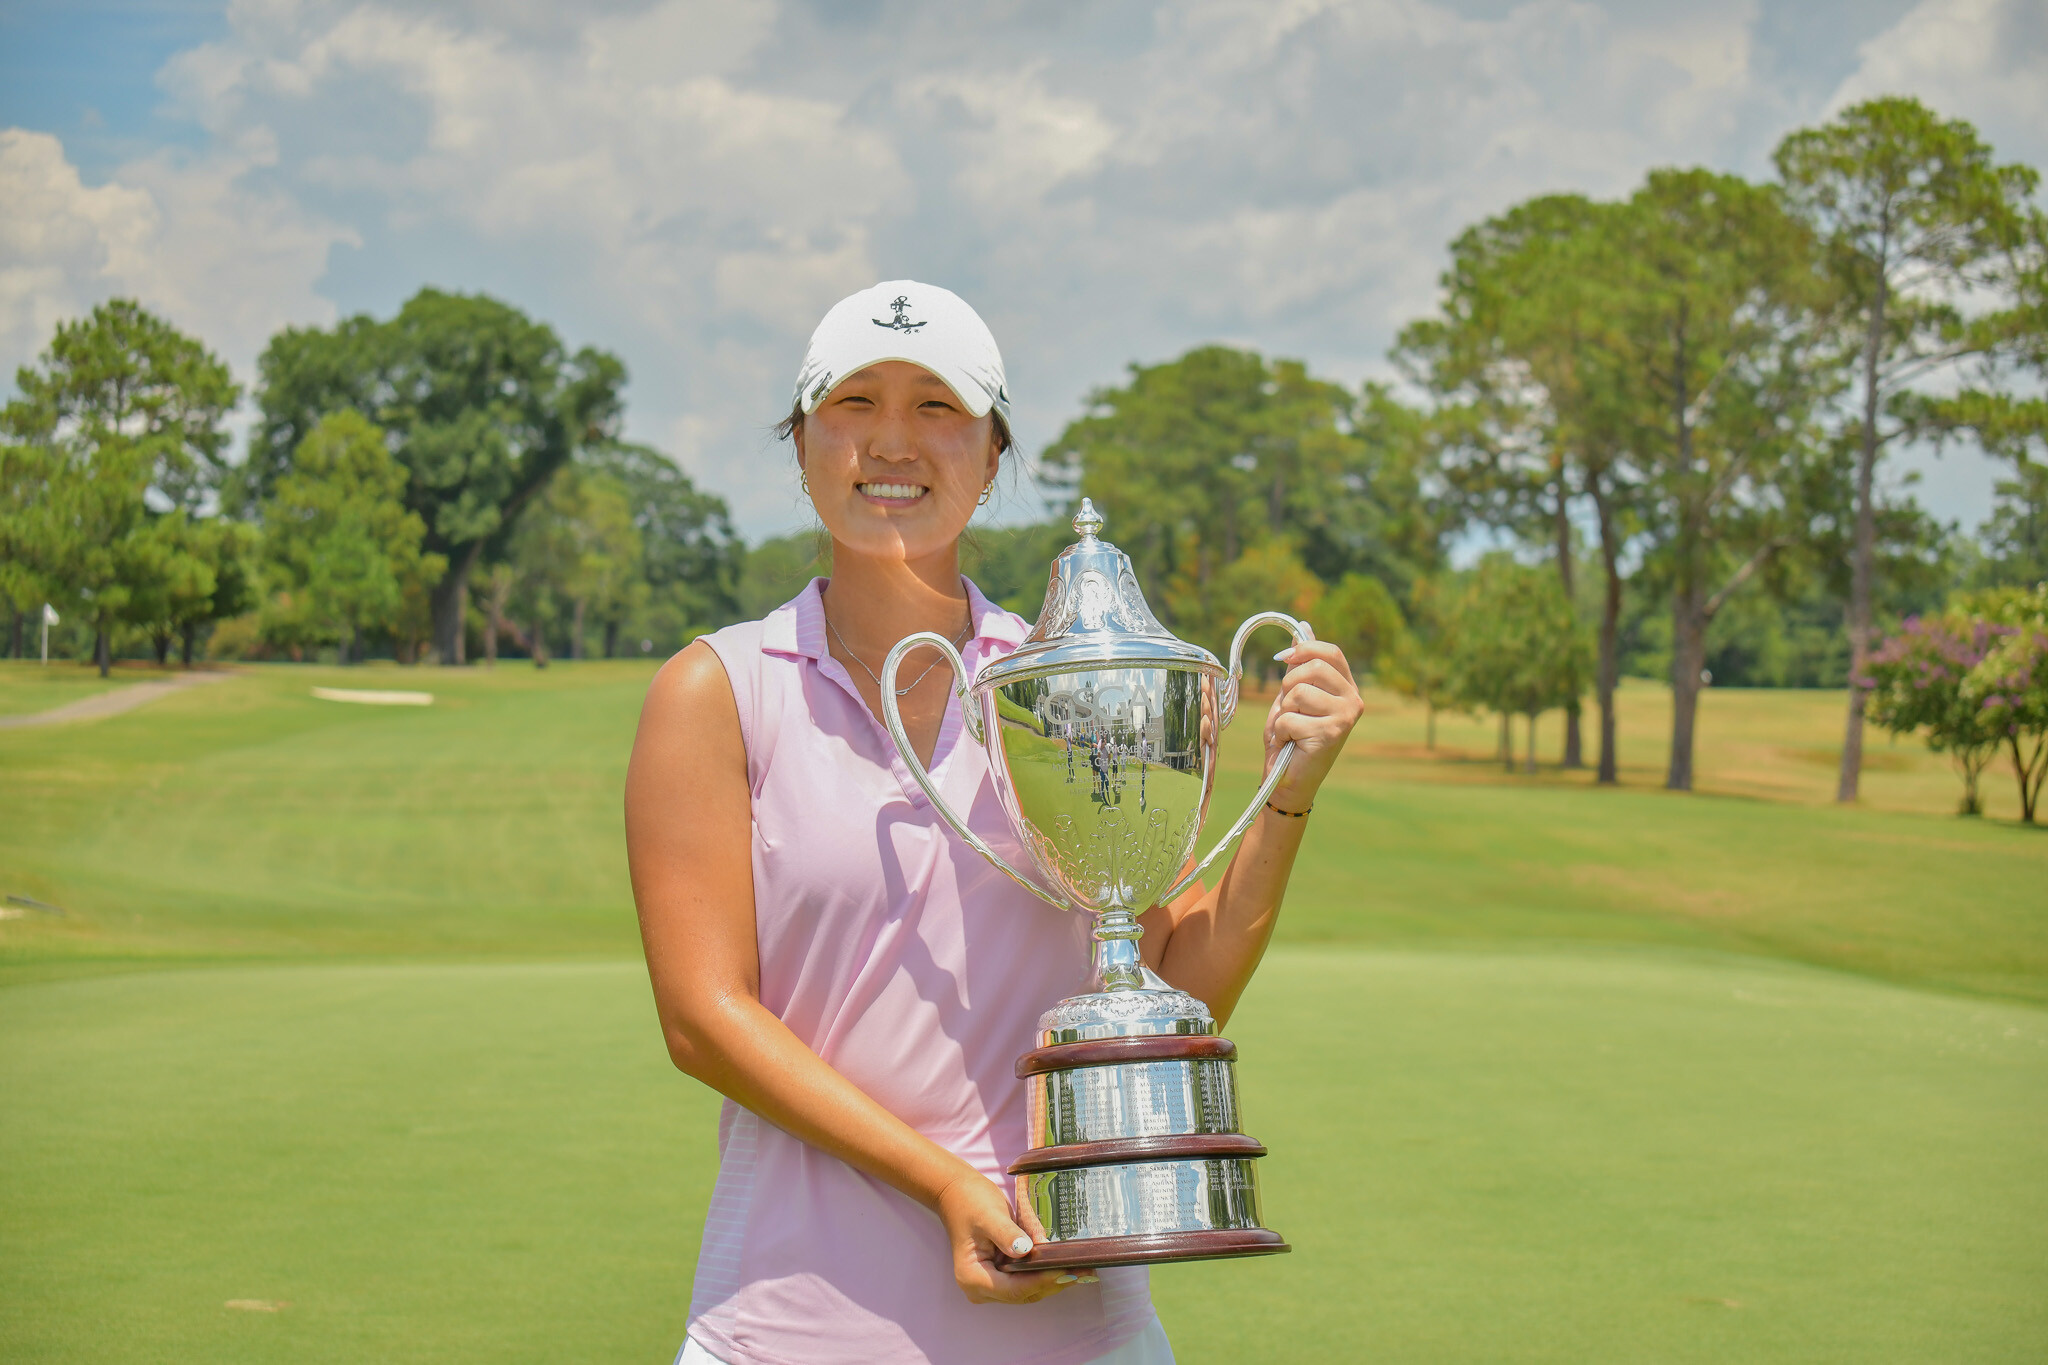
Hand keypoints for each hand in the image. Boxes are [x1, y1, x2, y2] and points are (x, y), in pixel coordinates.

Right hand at [937, 1171, 1093, 1304]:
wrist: (956, 1193)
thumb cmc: (969, 1202)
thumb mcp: (989, 1215)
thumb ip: (1006, 1234)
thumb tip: (1026, 1251)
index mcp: (973, 1277)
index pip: (1014, 1288)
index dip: (1041, 1280)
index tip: (1065, 1269)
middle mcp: (981, 1288)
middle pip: (1023, 1293)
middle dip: (1053, 1282)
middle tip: (1083, 1270)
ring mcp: (991, 1284)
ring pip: (1028, 1290)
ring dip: (1054, 1279)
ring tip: (1082, 1269)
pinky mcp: (1001, 1275)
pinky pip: (1027, 1279)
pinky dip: (1045, 1272)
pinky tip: (1066, 1264)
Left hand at [1263, 640, 1364, 809]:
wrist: (1288, 780)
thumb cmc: (1291, 736)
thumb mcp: (1293, 694)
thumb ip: (1300, 664)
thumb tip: (1302, 627)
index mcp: (1346, 687)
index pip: (1330, 652)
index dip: (1303, 649)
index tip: (1283, 659)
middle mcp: (1353, 700)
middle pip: (1313, 667)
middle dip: (1288, 686)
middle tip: (1288, 709)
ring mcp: (1345, 717)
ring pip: (1298, 692)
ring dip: (1283, 712)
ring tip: (1290, 729)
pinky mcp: (1331, 733)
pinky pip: (1290, 718)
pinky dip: (1280, 732)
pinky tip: (1290, 744)